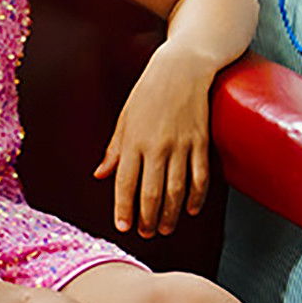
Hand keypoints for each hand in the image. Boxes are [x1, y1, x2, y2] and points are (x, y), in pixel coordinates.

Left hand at [94, 55, 215, 236]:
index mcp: (133, 141)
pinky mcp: (201, 142)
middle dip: (148, 218)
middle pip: (151, 192)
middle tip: (146, 234)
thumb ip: (114, 150)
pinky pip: (200, 176)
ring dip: (171, 214)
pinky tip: (190, 210)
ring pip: (176, 190)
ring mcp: (181, 145)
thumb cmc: (148, 92)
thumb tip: (100, 175)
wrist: (181, 68)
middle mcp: (156, 146)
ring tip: (165, 229)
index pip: (125, 183)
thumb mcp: (124, 118)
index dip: (123, 208)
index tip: (123, 226)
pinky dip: (196, 197)